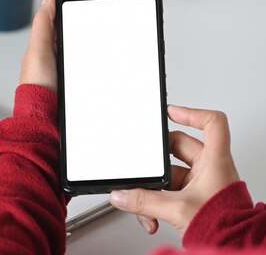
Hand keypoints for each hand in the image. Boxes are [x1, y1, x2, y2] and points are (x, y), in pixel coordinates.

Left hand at [20, 0, 123, 90]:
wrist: (46, 118)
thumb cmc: (37, 88)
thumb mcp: (37, 51)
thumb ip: (43, 24)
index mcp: (50, 41)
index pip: (69, 10)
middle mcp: (63, 50)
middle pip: (86, 19)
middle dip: (101, 1)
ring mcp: (76, 63)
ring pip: (95, 36)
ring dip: (109, 21)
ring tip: (123, 6)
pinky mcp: (87, 77)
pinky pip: (102, 56)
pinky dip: (112, 46)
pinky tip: (122, 40)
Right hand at [109, 105, 239, 235]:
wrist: (231, 248)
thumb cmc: (223, 226)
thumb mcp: (176, 209)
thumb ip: (144, 201)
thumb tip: (122, 195)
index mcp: (214, 161)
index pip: (211, 124)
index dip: (191, 113)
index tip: (170, 112)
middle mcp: (210, 170)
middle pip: (179, 150)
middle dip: (157, 163)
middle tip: (143, 166)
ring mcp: (202, 185)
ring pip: (170, 176)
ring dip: (154, 190)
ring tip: (144, 202)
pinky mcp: (194, 200)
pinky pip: (169, 195)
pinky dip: (157, 204)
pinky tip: (151, 216)